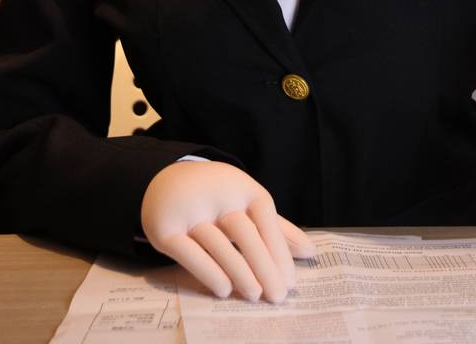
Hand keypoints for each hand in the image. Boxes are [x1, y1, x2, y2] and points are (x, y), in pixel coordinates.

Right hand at [140, 161, 313, 301]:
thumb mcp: (246, 203)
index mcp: (240, 186)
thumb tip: (310, 251)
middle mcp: (216, 195)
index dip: (279, 249)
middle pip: (244, 231)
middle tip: (277, 296)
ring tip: (255, 295)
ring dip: (240, 272)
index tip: (290, 280)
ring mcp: (189, 210)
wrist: (166, 178)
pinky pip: (189, 253)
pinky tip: (224, 289)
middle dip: (264, 266)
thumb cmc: (218, 197)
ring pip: (218, 244)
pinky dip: (209, 272)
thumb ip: (277, 228)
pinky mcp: (165, 228)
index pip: (265, 216)